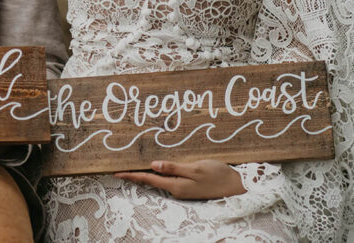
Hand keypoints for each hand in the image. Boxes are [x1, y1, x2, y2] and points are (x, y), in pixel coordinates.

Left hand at [115, 160, 245, 199]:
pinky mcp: (188, 184)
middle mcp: (177, 189)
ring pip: (159, 179)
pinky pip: (168, 178)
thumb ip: (174, 168)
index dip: (132, 176)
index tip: (116, 173)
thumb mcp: (196, 169)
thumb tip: (153, 166)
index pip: (148, 180)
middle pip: (151, 180)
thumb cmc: (218, 175)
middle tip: (119, 167)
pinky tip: (154, 166)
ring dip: (146, 173)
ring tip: (132, 165)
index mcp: (176, 186)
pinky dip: (159, 171)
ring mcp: (182, 188)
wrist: (237, 185)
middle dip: (135, 174)